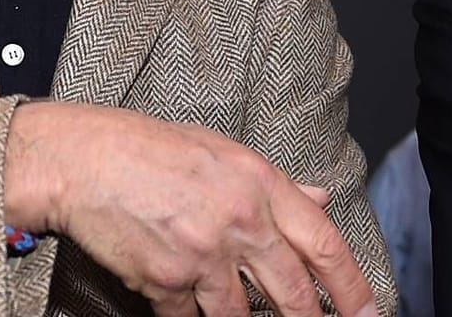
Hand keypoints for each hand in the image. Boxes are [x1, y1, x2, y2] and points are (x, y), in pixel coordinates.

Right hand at [6, 101, 375, 316]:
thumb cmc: (151, 150)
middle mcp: (239, 222)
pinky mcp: (166, 282)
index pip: (322, 242)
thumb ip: (277, 184)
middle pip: (292, 292)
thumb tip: (319, 199)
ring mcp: (203, 256)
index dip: (350, 284)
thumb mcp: (225, 153)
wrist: (85, 161)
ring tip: (238, 314)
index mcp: (260, 185)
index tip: (367, 309)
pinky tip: (186, 305)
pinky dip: (190, 316)